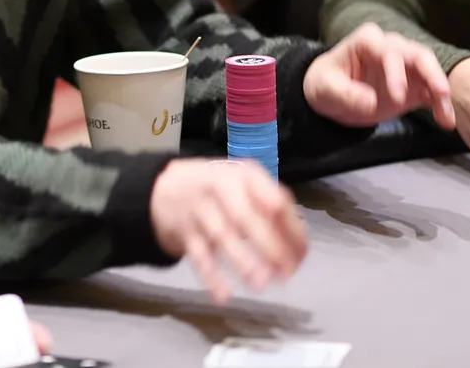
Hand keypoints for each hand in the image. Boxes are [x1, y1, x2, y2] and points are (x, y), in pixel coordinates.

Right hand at [150, 157, 306, 303]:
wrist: (168, 186)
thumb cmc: (222, 189)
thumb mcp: (248, 185)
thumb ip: (272, 208)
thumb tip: (298, 246)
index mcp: (246, 175)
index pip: (274, 200)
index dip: (291, 230)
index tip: (300, 257)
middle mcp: (221, 187)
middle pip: (246, 217)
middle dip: (269, 247)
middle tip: (285, 275)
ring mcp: (200, 209)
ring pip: (221, 236)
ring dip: (242, 261)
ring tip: (260, 284)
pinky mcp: (184, 231)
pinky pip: (198, 255)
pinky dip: (210, 276)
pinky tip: (223, 295)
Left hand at [303, 22, 455, 129]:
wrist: (332, 95)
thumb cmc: (326, 84)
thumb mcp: (326, 89)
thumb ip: (345, 94)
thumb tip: (370, 101)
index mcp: (368, 41)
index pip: (388, 52)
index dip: (396, 72)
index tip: (397, 97)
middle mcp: (391, 47)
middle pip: (418, 55)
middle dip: (431, 74)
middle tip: (440, 95)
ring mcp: (405, 65)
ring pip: (430, 71)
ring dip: (441, 92)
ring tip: (447, 117)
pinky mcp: (414, 84)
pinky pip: (431, 91)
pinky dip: (441, 104)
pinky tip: (446, 121)